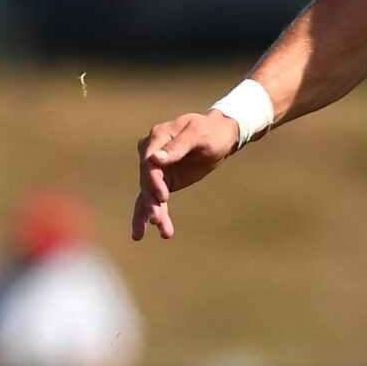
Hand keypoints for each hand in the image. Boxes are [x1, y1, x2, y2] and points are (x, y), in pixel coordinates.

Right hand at [131, 110, 241, 240]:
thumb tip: (155, 159)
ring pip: (149, 194)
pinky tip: (148, 234)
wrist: (219, 134)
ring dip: (152, 213)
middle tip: (156, 220)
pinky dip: (152, 214)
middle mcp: (151, 153)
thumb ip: (177, 147)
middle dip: (151, 202)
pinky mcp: (163, 181)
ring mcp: (155, 169)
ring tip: (163, 231)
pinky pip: (154, 199)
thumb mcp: (198, 135)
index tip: (162, 197)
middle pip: (147, 181)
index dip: (153, 180)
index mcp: (157, 138)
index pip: (149, 162)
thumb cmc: (209, 131)